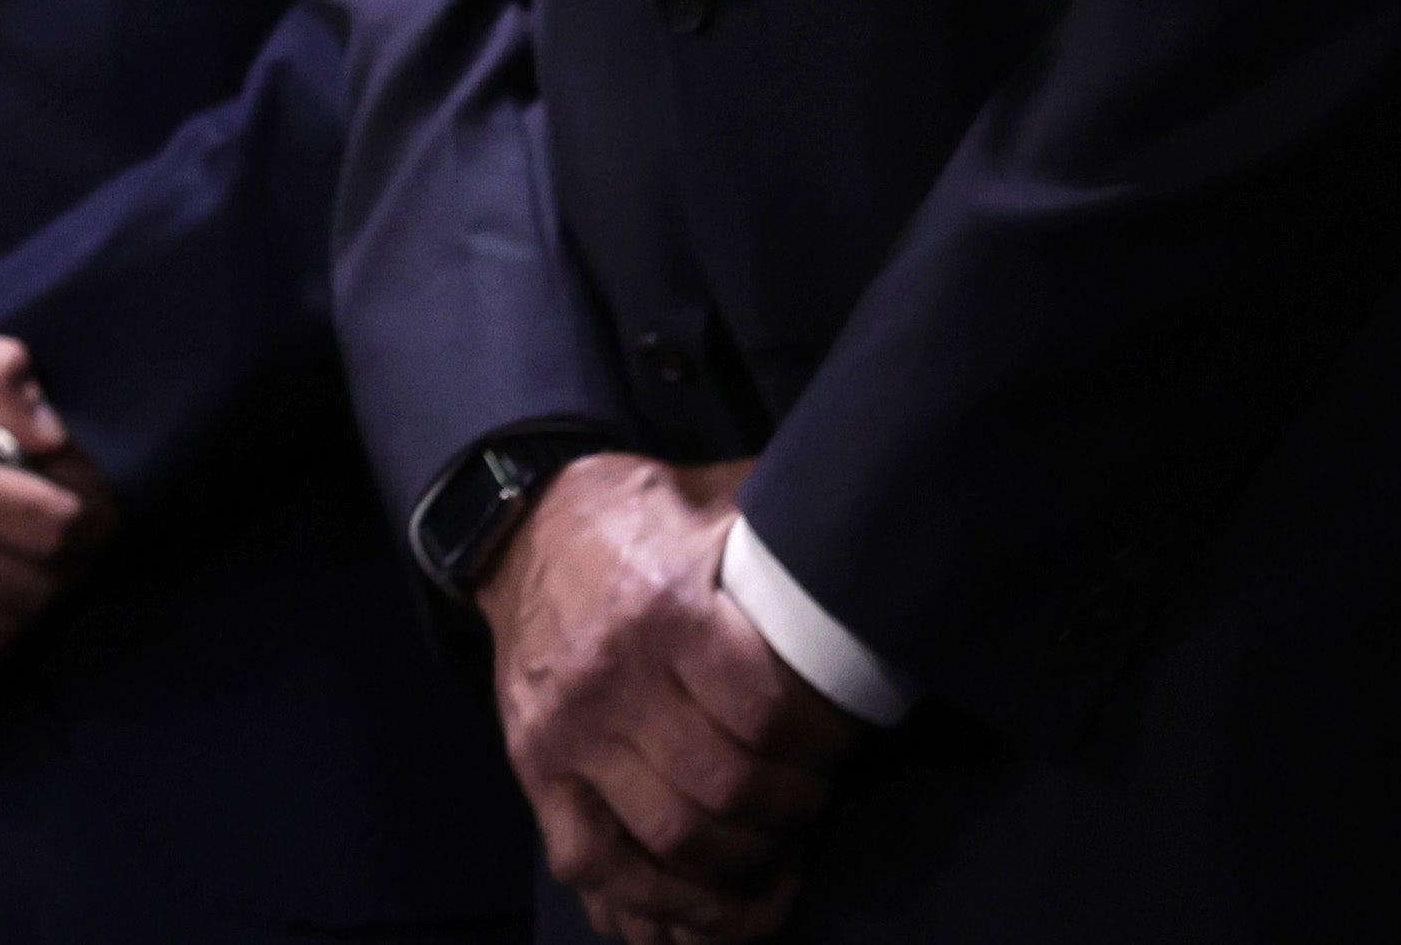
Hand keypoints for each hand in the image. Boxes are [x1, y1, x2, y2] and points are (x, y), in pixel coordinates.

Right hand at [474, 456, 856, 943]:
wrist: (516, 529)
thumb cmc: (636, 520)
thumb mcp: (714, 502)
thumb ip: (785, 533)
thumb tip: (884, 543)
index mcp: (663, 608)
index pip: (770, 715)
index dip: (825, 745)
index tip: (843, 740)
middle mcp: (609, 676)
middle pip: (731, 788)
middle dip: (794, 807)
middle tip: (813, 792)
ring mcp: (566, 731)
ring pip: (676, 838)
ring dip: (747, 863)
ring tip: (778, 848)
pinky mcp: (535, 766)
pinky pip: (597, 860)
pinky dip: (660, 898)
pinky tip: (712, 898)